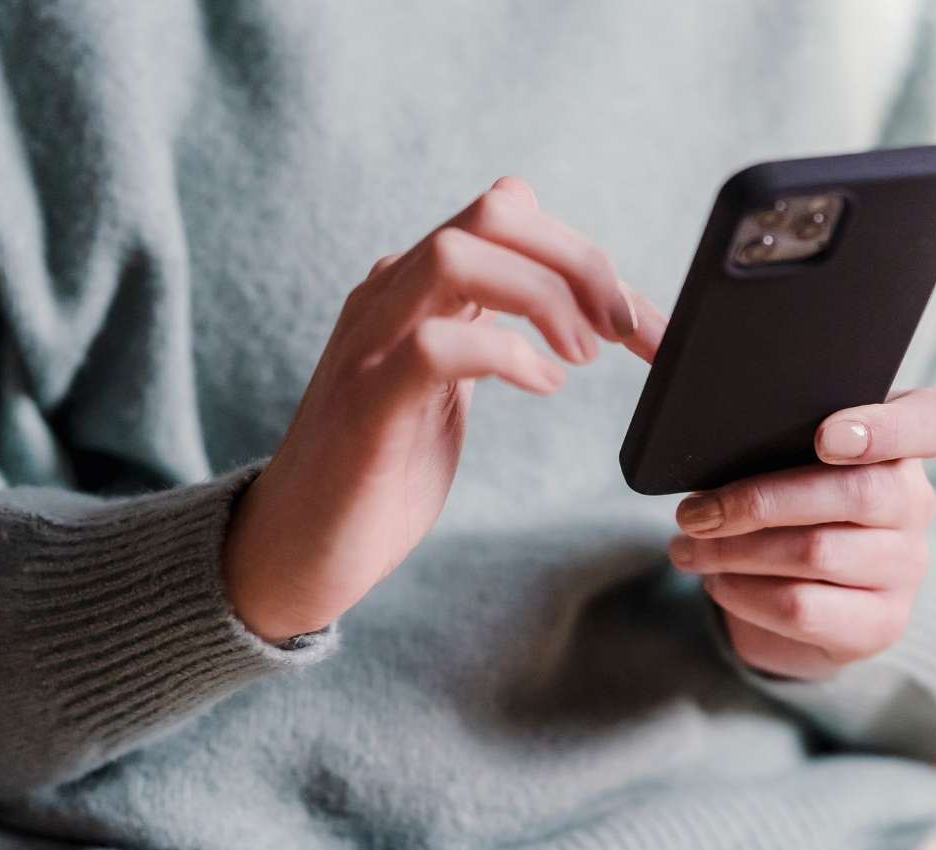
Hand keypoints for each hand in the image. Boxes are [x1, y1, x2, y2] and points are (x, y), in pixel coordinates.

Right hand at [224, 177, 662, 641]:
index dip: (585, 253)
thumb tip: (564, 295)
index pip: (508, 214)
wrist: (296, 549)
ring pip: (459, 255)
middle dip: (579, 261)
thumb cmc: (381, 471)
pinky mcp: (366, 404)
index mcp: (414, 288)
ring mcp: (371, 345)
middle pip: (493, 214)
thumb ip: (487, 330)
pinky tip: (542, 385)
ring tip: (581, 357)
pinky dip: (506, 355)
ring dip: (545, 297)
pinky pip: (437, 345)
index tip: (639, 320)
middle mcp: (388, 297)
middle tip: (625, 330)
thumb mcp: (447, 385)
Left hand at [667, 389, 935, 678]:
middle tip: (691, 511)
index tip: (826, 436)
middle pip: (854, 493)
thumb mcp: (772, 451)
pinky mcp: (878, 624)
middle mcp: (915, 503)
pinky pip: (803, 606)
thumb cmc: (781, 504)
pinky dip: (743, 592)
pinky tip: (716, 580)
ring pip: (816, 552)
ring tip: (685, 545)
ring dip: (733, 550)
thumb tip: (651, 337)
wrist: (798, 600)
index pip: (933, 422)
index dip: (885, 428)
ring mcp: (904, 567)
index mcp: (900, 444)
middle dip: (756, 500)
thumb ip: (739, 402)